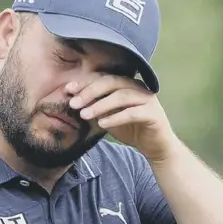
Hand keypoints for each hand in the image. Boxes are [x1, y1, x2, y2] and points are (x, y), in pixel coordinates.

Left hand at [66, 75, 180, 161]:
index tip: (67, 90)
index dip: (85, 82)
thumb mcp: (107, 117)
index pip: (103, 77)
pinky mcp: (153, 113)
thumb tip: (72, 101)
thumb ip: (94, 108)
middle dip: (90, 92)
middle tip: (74, 103)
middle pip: (111, 82)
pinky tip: (102, 123)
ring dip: (100, 105)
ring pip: (121, 96)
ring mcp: (147, 99)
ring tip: (84, 115)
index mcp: (126, 84)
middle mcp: (137, 86)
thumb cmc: (131, 129)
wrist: (154, 146)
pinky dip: (115, 117)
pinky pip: (132, 113)